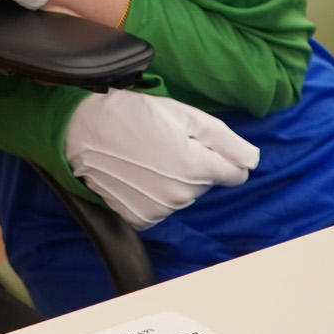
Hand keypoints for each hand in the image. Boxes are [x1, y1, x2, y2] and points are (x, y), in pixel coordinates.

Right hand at [63, 89, 259, 228]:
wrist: (80, 131)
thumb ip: (225, 139)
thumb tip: (253, 160)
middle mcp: (182, 195)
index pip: (235, 172)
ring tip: (146, 156)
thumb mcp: (183, 114)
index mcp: (197, 166)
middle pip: (207, 182)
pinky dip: (154, 193)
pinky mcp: (140, 218)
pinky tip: (137, 174)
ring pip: (184, 195)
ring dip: (173, 178)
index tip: (195, 140)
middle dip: (194, 163)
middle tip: (163, 141)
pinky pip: (162, 207)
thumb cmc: (132, 114)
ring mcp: (160, 210)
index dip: (220, 153)